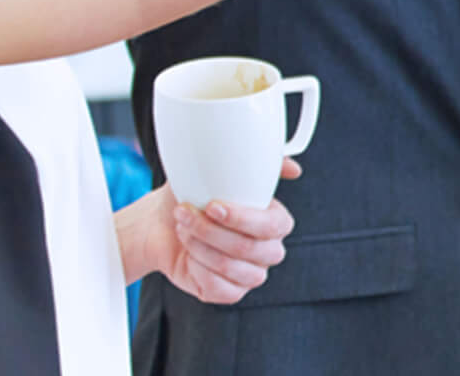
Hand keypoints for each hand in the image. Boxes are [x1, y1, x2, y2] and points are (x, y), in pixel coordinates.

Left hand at [123, 158, 300, 304]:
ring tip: (183, 229)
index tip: (212, 206)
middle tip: (185, 214)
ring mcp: (251, 275)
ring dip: (198, 247)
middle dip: (210, 231)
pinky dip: (196, 269)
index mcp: (275, 223)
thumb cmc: (196, 195)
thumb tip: (295, 170)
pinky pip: (218, 288)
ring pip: (229, 267)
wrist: (164, 223)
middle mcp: (268, 250)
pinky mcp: (230, 293)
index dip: (242, 219)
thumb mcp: (223, 172)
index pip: (273, 226)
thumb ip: (264, 166)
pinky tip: (188, 255)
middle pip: (248, 248)